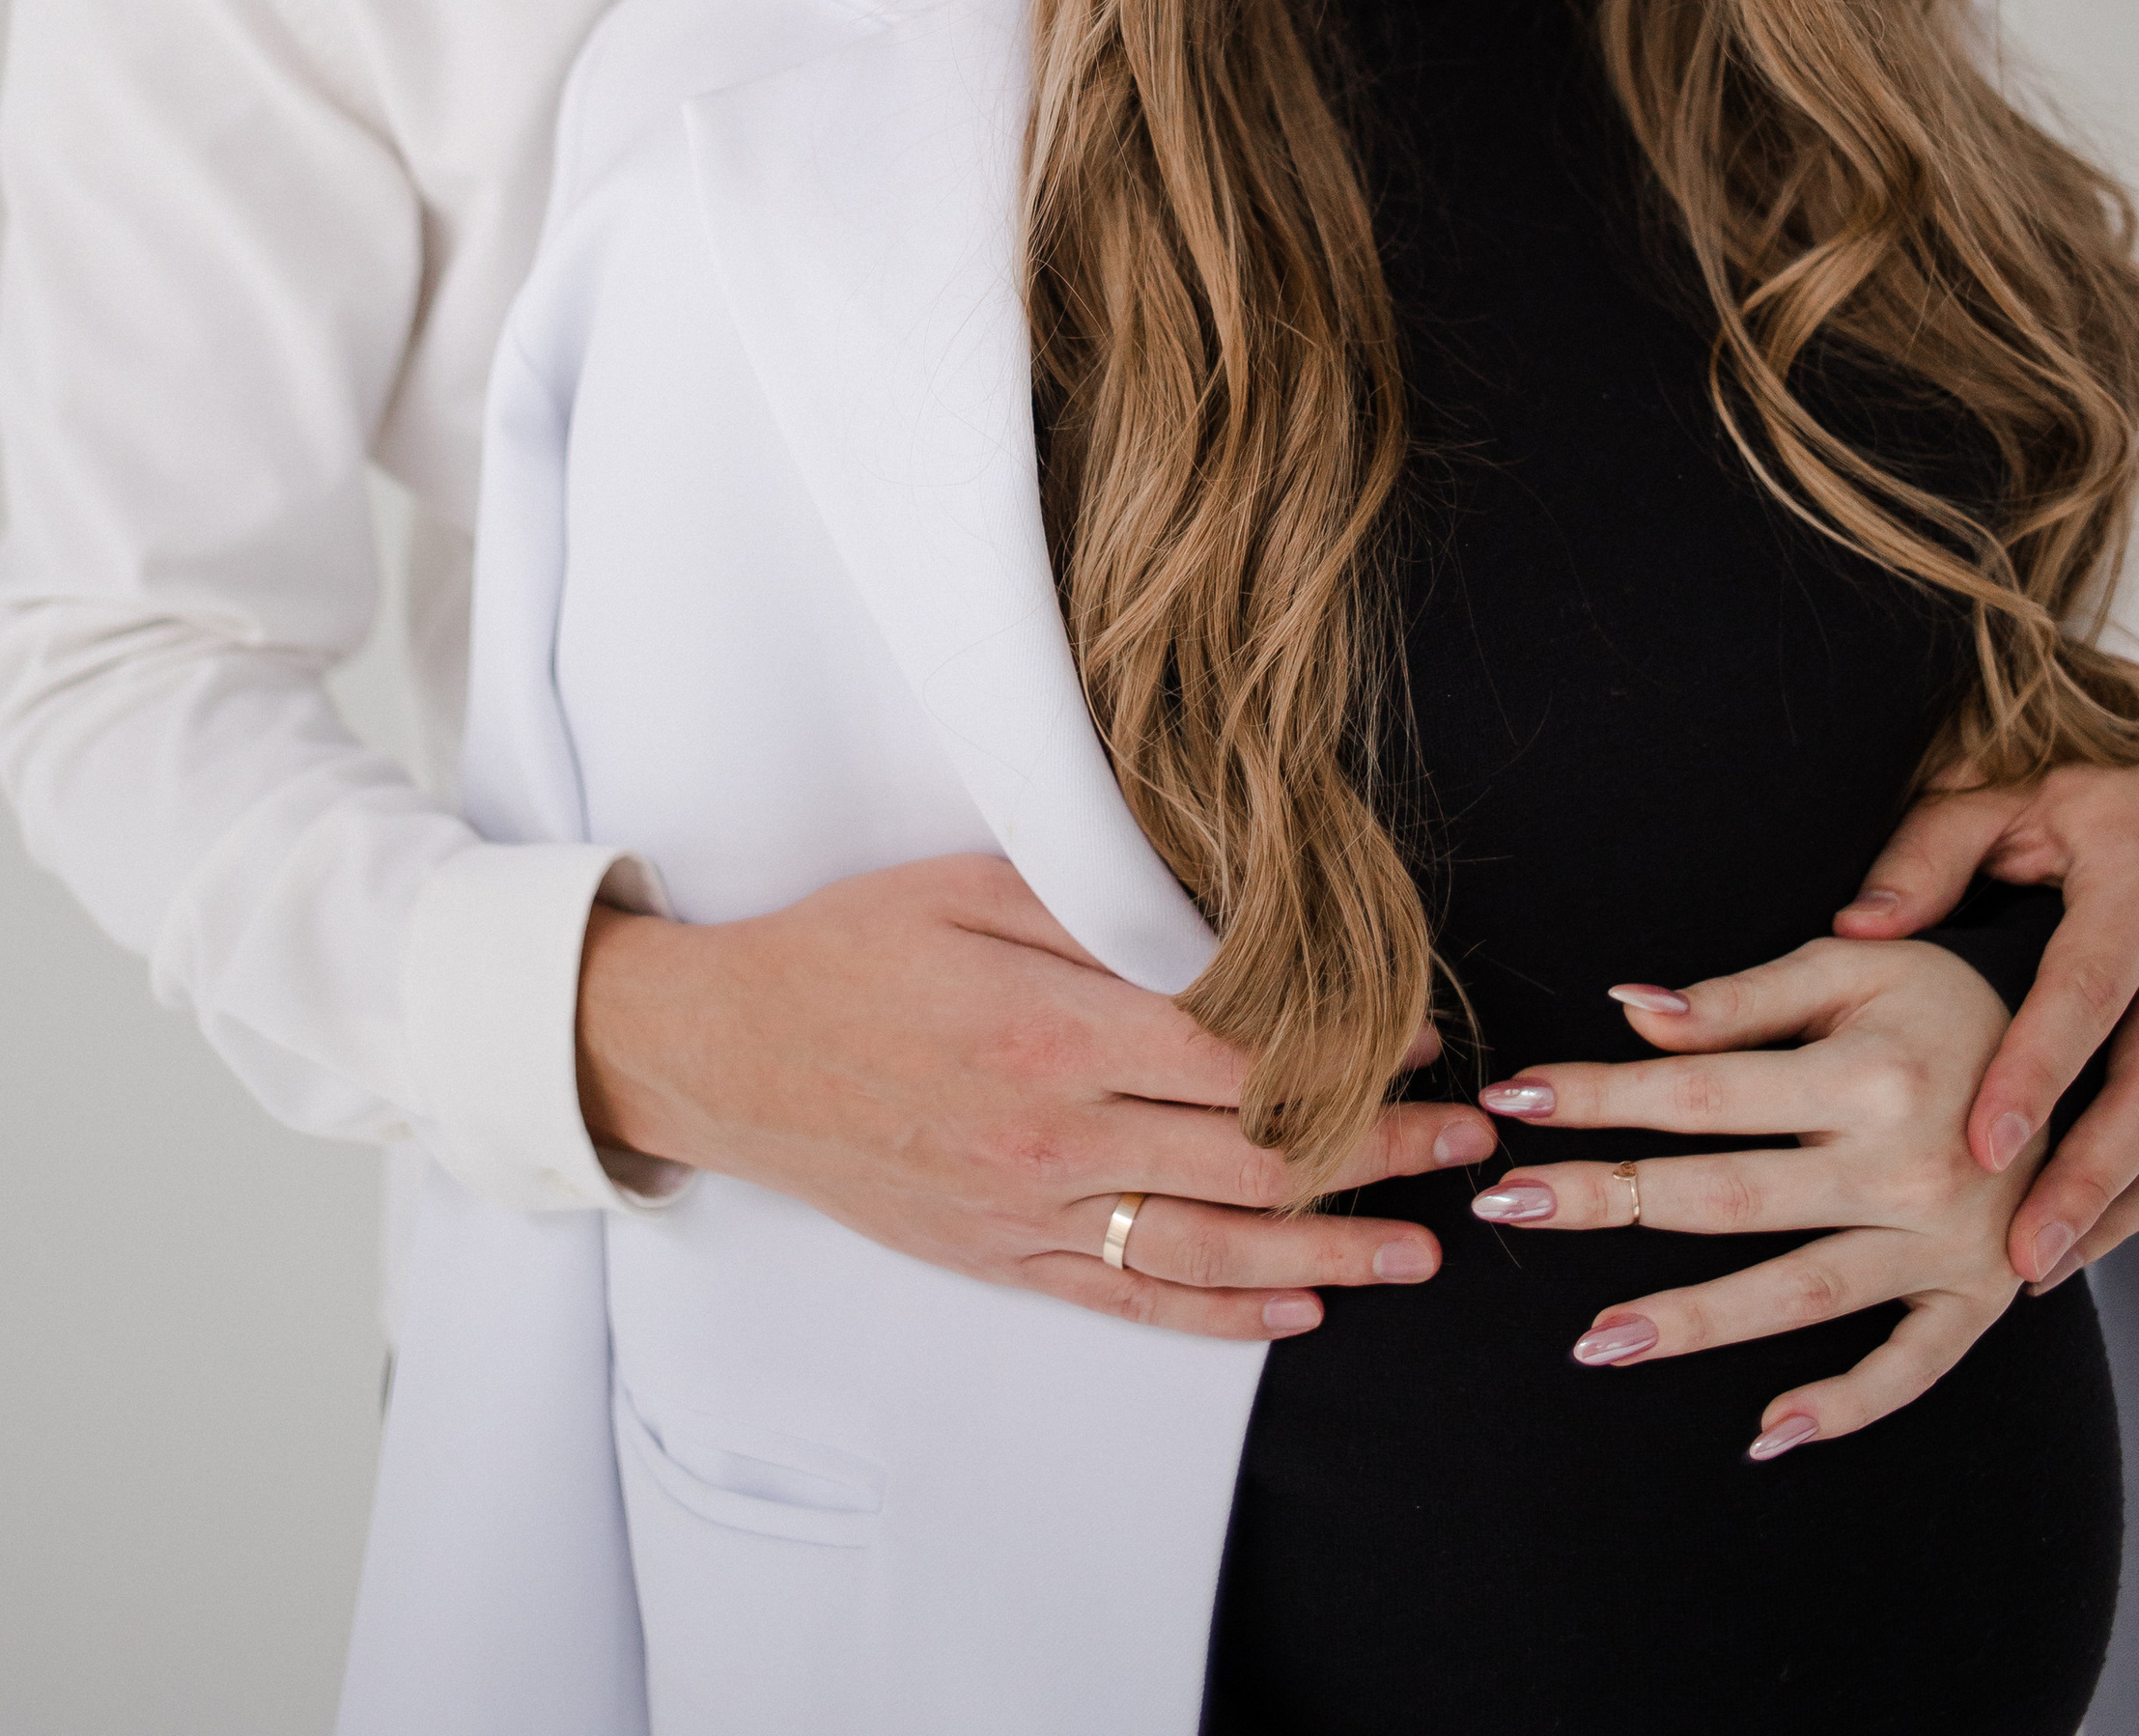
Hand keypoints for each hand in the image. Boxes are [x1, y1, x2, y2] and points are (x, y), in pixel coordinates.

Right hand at [575, 852, 1495, 1338]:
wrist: (730, 1053)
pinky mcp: (1006, 1258)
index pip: (1245, 1059)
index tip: (1418, 1038)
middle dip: (1380, 1154)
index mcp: (1057, 1029)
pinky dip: (1223, 1313)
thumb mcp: (970, 883)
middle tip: (1467, 1147)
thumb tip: (1222, 918)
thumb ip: (1099, 902)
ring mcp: (1032, 1212)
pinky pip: (1134, 1298)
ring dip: (1332, 1254)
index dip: (1348, 1054)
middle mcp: (1057, 1136)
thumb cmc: (849, 949)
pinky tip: (1295, 1311)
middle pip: (1255, 1159)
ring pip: (1214, 1248)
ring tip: (1420, 1251)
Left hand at [1468, 935, 2036, 1457]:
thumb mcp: (1850, 968)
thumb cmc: (1941, 995)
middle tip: (1508, 1206)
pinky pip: (1908, 1369)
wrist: (2072, 1047)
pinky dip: (1843, 1406)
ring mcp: (1942, 1244)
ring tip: (1595, 1340)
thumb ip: (1740, 998)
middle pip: (1726, 1194)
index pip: (1698, 1092)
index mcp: (1863, 1075)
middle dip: (1609, 1198)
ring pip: (1797, 1294)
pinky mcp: (1978, 1299)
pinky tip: (1766, 1431)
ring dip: (1694, 1321)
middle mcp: (1900, 1167)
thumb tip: (1628, 1009)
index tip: (1512, 1100)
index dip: (1598, 1094)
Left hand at [1836, 761, 2138, 1288]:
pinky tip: (2069, 1253)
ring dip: (2108, 1211)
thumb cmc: (2085, 817)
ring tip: (2035, 1267)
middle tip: (2019, 1247)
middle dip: (2085, 1178)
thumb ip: (1932, 855)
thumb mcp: (2009, 807)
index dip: (2036, 1072)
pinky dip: (2129, 1211)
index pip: (2080, 995)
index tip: (1983, 1142)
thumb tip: (1856, 923)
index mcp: (2123, 903)